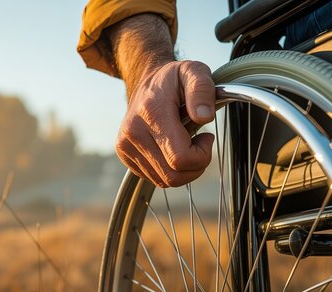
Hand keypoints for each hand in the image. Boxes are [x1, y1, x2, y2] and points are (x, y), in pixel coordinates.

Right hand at [115, 60, 214, 186]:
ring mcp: (125, 145)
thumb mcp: (194, 71)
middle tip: (200, 144)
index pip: (180, 158)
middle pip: (173, 175)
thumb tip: (204, 116)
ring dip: (183, 169)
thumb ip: (202, 89)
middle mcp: (133, 132)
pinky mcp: (124, 155)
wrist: (146, 82)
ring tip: (186, 143)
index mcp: (152, 112)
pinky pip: (154, 178)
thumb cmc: (174, 80)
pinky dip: (169, 169)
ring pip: (164, 181)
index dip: (202, 156)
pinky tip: (171, 149)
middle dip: (195, 166)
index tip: (206, 137)